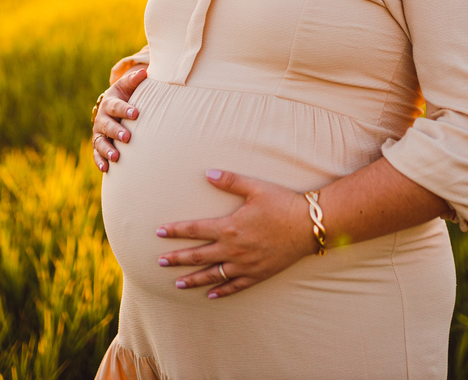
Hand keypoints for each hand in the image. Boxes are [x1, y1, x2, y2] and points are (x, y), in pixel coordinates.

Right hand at [91, 66, 146, 172]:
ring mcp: (99, 133)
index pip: (116, 106)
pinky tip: (106, 169)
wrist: (112, 107)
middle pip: (107, 125)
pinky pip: (97, 154)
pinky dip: (100, 161)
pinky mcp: (99, 145)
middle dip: (116, 131)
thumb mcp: (128, 86)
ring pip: (100, 142)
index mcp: (110, 103)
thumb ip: (135, 80)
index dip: (124, 109)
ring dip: (107, 149)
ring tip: (116, 157)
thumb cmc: (126, 95)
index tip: (135, 113)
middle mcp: (102, 118)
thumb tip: (144, 72)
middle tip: (127, 137)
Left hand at [155, 170, 316, 298]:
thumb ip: (230, 180)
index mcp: (230, 227)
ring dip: (193, 280)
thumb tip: (207, 173)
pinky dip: (221, 291)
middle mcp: (233, 249)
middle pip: (198, 256)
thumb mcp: (255, 188)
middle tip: (159, 262)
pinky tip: (210, 295)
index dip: (175, 231)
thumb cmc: (283, 204)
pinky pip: (235, 286)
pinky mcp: (258, 274)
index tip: (158, 232)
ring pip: (213, 275)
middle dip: (177, 259)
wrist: (309, 226)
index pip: (194, 230)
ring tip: (178, 284)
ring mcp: (245, 264)